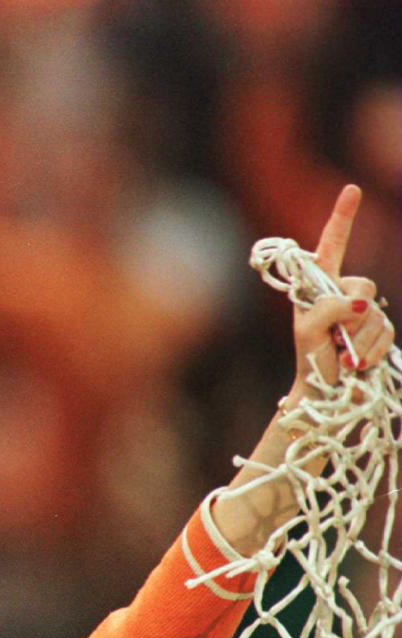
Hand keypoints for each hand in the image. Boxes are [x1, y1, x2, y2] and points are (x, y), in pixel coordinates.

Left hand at [291, 185, 394, 394]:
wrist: (326, 391)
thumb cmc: (309, 359)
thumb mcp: (308, 330)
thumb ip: (328, 309)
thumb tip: (360, 303)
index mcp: (318, 285)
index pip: (332, 245)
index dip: (342, 217)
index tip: (352, 189)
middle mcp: (342, 292)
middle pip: (363, 285)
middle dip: (351, 315)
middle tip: (334, 338)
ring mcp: (363, 311)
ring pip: (376, 313)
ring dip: (359, 339)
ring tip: (342, 355)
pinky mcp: (379, 330)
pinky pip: (386, 332)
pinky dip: (372, 350)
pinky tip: (357, 362)